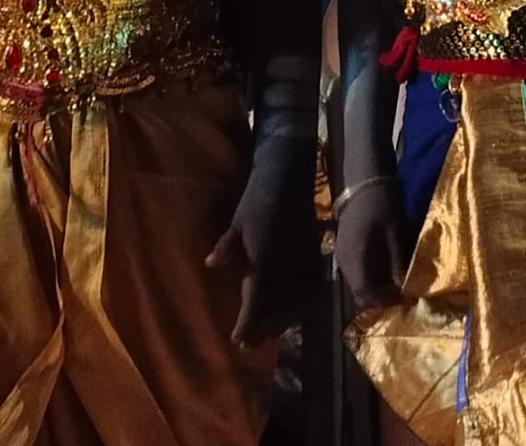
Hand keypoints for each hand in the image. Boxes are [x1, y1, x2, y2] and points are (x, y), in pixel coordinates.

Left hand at [206, 138, 318, 343]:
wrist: (290, 181)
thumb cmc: (257, 201)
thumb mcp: (237, 223)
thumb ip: (226, 247)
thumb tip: (210, 265)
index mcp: (266, 260)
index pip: (256, 300)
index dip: (247, 323)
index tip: (237, 340)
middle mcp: (288, 267)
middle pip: (278, 309)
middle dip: (263, 329)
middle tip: (248, 344)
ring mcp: (305, 264)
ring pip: (296, 305)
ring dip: (281, 322)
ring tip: (267, 334)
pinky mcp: (316, 259)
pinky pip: (311, 292)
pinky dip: (300, 308)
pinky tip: (292, 314)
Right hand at [334, 172, 411, 311]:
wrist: (363, 183)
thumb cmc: (382, 206)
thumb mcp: (395, 234)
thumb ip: (397, 263)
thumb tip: (404, 289)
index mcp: (356, 258)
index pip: (364, 293)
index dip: (383, 301)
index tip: (402, 298)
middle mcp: (344, 262)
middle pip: (358, 293)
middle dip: (379, 299)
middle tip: (400, 294)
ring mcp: (340, 256)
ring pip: (355, 284)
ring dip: (374, 289)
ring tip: (394, 284)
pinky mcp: (343, 250)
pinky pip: (354, 274)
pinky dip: (368, 278)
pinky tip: (383, 271)